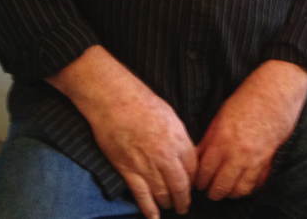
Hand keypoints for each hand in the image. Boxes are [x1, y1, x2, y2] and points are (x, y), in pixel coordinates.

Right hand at [47, 46, 196, 217]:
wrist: (114, 100)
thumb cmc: (141, 101)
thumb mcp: (169, 114)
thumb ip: (178, 136)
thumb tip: (182, 152)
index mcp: (178, 138)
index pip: (192, 167)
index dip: (193, 178)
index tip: (192, 184)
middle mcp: (166, 154)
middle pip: (181, 185)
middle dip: (185, 198)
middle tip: (185, 205)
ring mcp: (147, 165)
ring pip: (163, 193)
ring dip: (169, 203)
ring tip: (171, 207)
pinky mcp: (128, 171)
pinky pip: (142, 196)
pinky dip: (149, 210)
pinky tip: (154, 218)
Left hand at [196, 60, 306, 201]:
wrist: (278, 88)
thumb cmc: (249, 95)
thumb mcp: (222, 113)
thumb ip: (210, 137)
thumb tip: (199, 156)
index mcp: (221, 138)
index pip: (204, 172)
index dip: (198, 180)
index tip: (198, 181)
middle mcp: (237, 152)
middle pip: (219, 186)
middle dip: (212, 190)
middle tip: (210, 189)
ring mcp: (255, 158)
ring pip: (239, 190)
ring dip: (230, 192)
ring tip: (226, 189)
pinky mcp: (270, 159)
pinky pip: (257, 183)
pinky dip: (249, 187)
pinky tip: (244, 183)